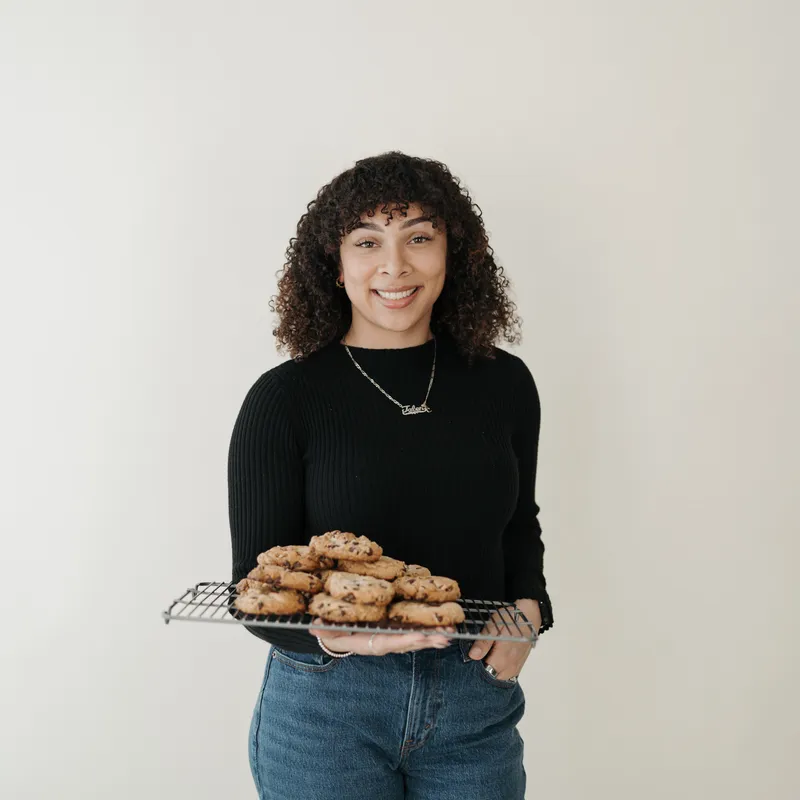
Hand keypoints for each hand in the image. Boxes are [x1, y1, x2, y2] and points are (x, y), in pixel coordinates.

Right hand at [309, 618, 453, 655]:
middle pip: (409, 643)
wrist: (337, 637)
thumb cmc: (333, 632)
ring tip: (449, 634)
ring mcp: (392, 640)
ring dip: (432, 638)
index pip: (390, 642)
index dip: (406, 640)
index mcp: (371, 643)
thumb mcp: (328, 632)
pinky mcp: (395, 633)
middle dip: (427, 641)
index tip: (421, 638)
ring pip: (414, 640)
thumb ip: (324, 629)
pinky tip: (442, 630)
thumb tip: (313, 625)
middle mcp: (385, 644)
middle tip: (445, 636)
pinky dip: (428, 632)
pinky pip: (413, 634)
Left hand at [467, 599, 540, 680]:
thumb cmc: (510, 619)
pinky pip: (507, 676)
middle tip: (478, 658)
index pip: (486, 672)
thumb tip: (473, 656)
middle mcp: (511, 665)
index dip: (476, 668)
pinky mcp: (519, 666)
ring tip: (486, 658)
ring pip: (500, 678)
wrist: (529, 616)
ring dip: (492, 672)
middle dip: (483, 672)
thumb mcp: (493, 626)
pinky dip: (500, 672)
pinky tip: (495, 661)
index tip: (472, 660)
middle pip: (493, 678)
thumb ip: (483, 642)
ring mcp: (516, 667)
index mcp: (503, 656)